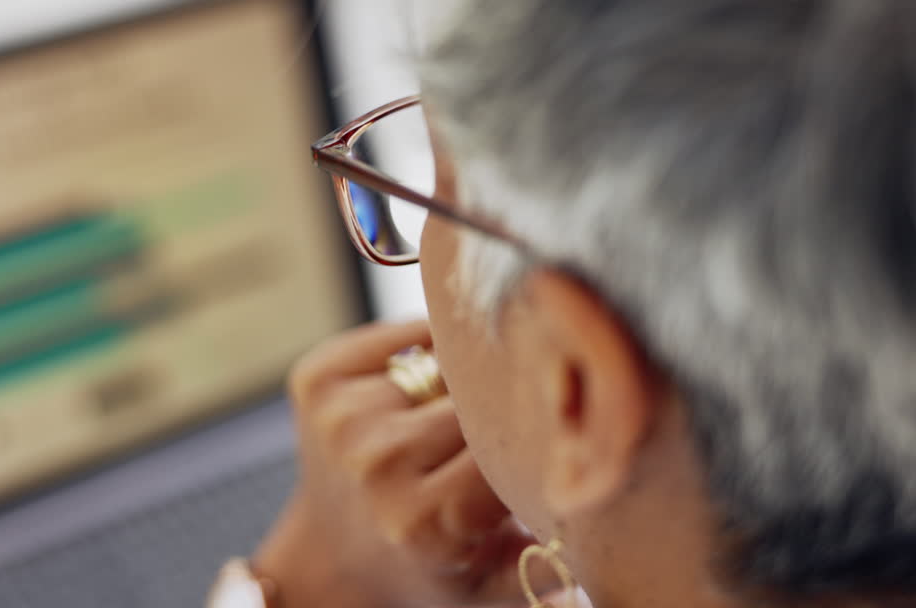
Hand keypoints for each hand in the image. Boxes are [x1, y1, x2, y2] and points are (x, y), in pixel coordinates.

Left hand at [251, 321, 545, 607]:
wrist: (330, 561)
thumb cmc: (426, 567)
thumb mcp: (492, 586)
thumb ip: (549, 559)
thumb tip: (599, 522)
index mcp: (426, 521)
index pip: (513, 444)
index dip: (540, 434)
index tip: (556, 434)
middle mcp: (377, 464)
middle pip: (479, 397)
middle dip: (499, 409)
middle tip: (503, 427)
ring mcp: (342, 417)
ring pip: (445, 362)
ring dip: (459, 383)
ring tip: (452, 419)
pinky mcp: (316, 378)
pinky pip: (404, 333)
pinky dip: (423, 348)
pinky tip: (417, 390)